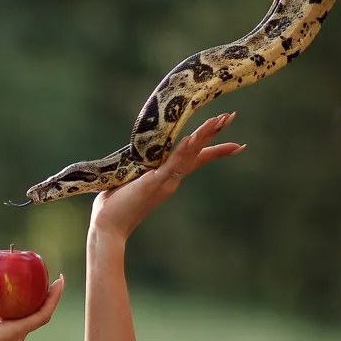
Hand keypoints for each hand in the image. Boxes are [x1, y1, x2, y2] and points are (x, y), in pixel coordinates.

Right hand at [0, 270, 64, 340]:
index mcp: (12, 334)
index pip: (42, 314)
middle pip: (32, 312)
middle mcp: (14, 339)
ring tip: (3, 277)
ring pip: (16, 315)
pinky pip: (3, 320)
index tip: (59, 279)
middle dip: (36, 292)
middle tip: (34, 272)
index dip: (54, 297)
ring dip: (13, 297)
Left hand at [90, 112, 244, 239]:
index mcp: (166, 175)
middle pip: (197, 151)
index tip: (231, 137)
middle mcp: (170, 177)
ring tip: (219, 120)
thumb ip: (141, 169)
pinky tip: (192, 138)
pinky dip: (183, 150)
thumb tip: (139, 159)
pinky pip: (172, 163)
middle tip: (232, 115)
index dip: (211, 146)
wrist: (108, 224)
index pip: (194, 157)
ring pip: (189, 154)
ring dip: (204, 135)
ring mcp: (164, 179)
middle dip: (214, 133)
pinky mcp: (153, 182)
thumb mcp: (132, 180)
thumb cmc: (116, 203)